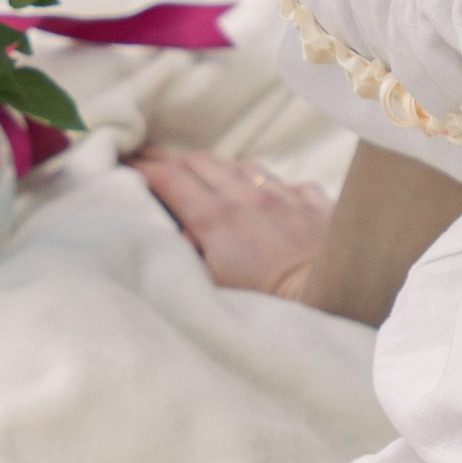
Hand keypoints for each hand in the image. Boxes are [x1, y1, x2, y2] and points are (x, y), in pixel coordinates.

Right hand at [134, 145, 330, 298]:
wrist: (336, 300)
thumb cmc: (269, 304)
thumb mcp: (213, 286)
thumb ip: (188, 252)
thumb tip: (175, 231)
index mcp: (217, 217)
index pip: (169, 177)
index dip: (142, 167)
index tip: (124, 162)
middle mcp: (249, 197)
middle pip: (201, 161)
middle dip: (172, 158)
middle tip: (153, 160)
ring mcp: (286, 196)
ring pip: (243, 166)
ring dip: (218, 167)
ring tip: (206, 175)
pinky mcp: (317, 205)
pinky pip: (288, 183)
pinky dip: (269, 185)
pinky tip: (268, 196)